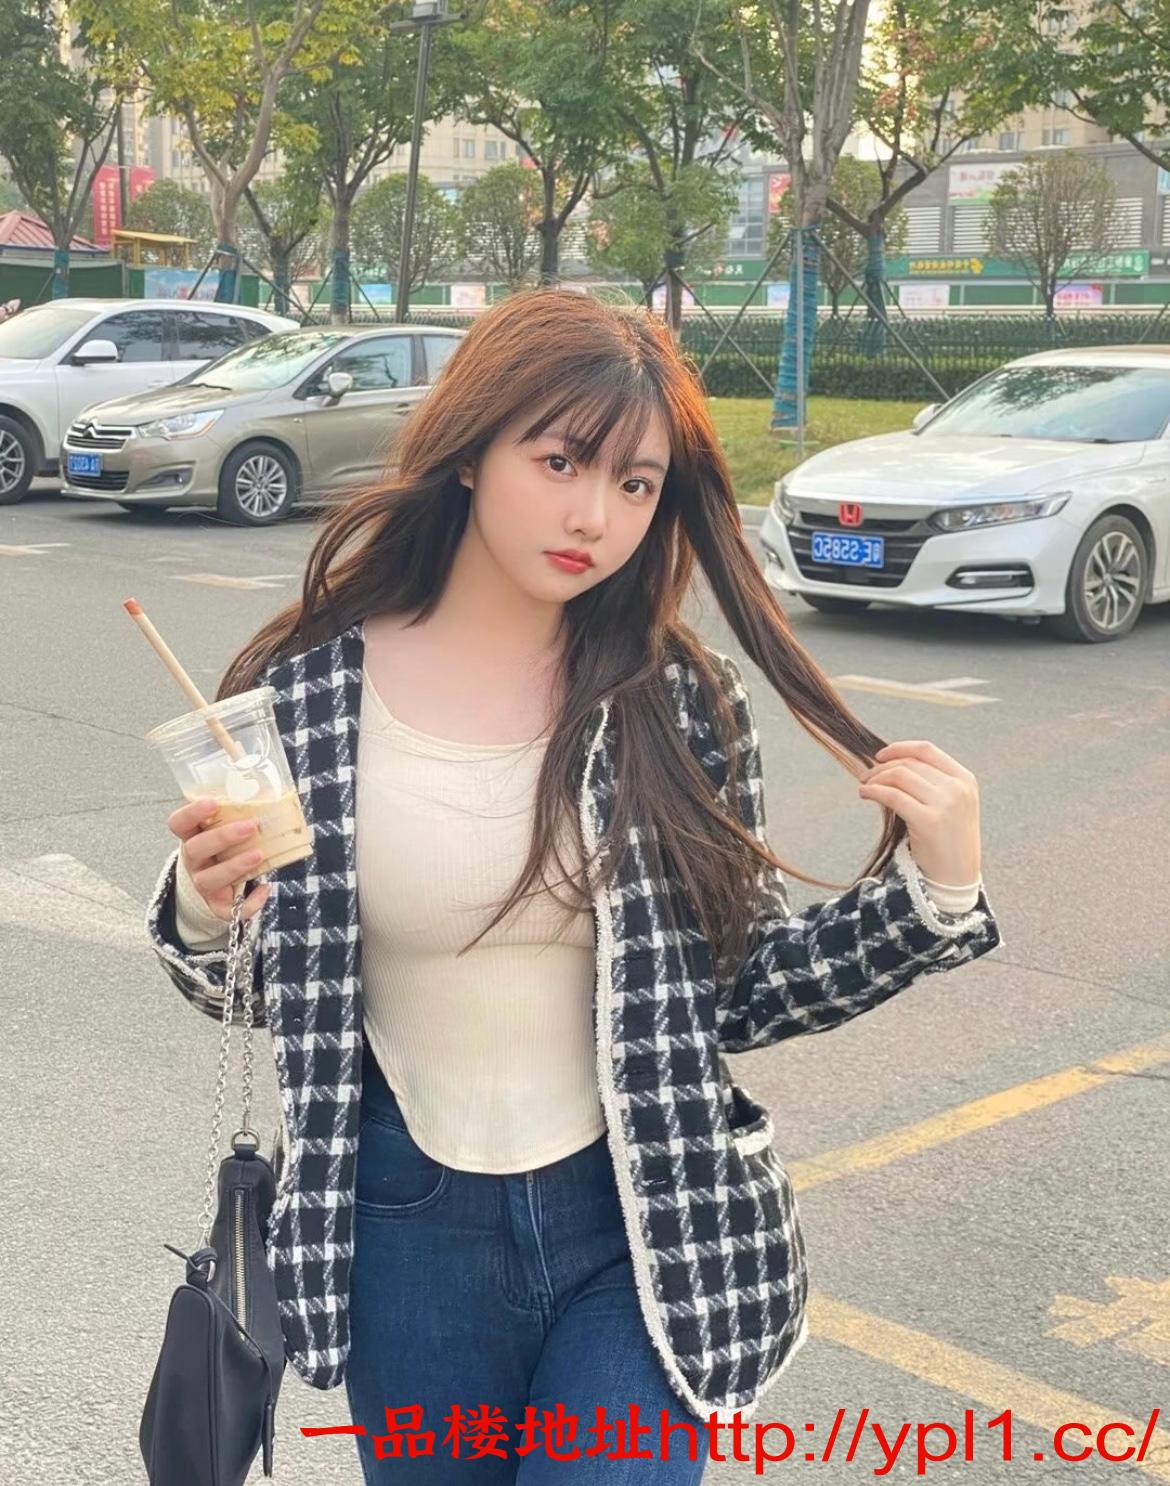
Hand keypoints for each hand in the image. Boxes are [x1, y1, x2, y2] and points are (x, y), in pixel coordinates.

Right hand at [167, 797, 270, 923]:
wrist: (219, 884)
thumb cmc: (226, 847)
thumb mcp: (225, 829)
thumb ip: (238, 815)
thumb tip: (274, 797)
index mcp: (192, 836)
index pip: (179, 823)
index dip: (191, 813)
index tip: (213, 803)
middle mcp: (193, 860)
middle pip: (195, 849)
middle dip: (222, 837)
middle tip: (251, 826)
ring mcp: (202, 884)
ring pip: (209, 879)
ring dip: (235, 866)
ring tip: (259, 855)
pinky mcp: (216, 905)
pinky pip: (227, 910)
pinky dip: (248, 902)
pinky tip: (264, 888)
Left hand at [855, 740, 981, 885]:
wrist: (957, 877)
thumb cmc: (947, 841)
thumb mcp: (951, 805)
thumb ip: (931, 783)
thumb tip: (891, 764)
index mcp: (965, 779)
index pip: (926, 750)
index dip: (899, 748)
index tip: (880, 755)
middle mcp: (957, 788)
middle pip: (909, 764)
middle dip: (882, 767)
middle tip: (865, 777)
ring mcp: (945, 804)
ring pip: (899, 776)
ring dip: (875, 779)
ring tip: (864, 787)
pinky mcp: (928, 821)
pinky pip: (892, 796)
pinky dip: (873, 791)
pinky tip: (865, 795)